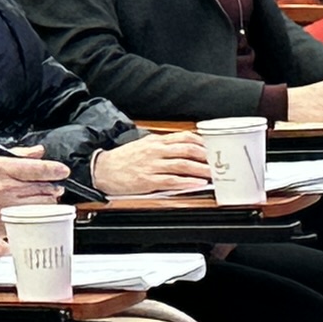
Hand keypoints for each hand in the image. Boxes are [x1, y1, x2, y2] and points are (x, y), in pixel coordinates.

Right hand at [0, 152, 67, 252]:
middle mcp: (7, 188)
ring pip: (41, 205)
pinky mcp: (6, 224)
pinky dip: (36, 217)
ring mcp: (8, 208)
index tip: (62, 171)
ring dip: (47, 202)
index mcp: (1, 168)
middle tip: (52, 187)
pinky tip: (32, 213)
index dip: (55, 170)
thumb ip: (16, 156)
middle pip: (44, 188)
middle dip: (52, 187)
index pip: (38, 168)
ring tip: (44, 200)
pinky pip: (31, 220)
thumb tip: (38, 152)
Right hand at [89, 132, 210, 197]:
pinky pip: (171, 180)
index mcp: (155, 141)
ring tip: (214, 174)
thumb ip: (162, 146)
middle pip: (187, 150)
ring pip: (182, 165)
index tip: (214, 149)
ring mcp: (152, 165)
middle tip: (220, 162)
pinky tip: (197, 184)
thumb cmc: (123, 159)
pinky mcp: (148, 180)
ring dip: (201, 169)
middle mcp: (156, 151)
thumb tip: (182, 148)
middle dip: (206, 157)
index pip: (184, 137)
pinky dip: (187, 182)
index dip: (202, 143)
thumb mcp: (143, 146)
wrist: (102, 169)